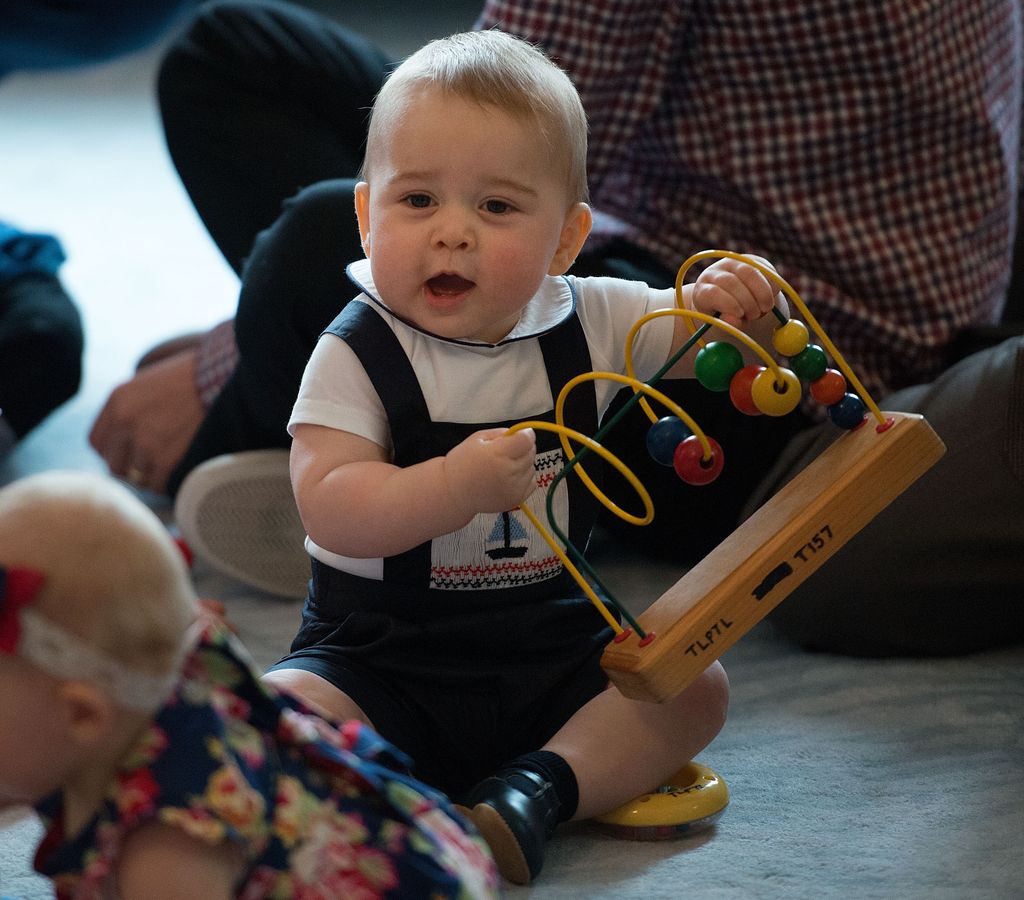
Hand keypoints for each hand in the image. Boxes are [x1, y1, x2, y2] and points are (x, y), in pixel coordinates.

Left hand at [89, 349, 204, 493]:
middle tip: (148, 463)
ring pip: (134, 476)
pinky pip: (155, 484)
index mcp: (117, 401)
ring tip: (165, 466)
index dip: (112, 451)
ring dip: (149, 475)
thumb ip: (126, 409)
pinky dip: (164, 483)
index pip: (97, 442)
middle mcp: (125, 422)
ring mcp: (145, 441)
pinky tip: (175, 472)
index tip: (127, 454)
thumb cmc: (188, 380)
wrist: (219, 379)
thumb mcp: (145, 384)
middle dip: (129, 466)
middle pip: (113, 463)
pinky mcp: (166, 458)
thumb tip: (122, 440)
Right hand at [443, 427, 536, 516]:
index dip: (525, 434)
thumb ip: (501, 433)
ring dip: (523, 463)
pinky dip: (524, 478)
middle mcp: (508, 472)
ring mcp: (514, 488)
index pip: (527, 440)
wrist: (453, 492)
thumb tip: (521, 433)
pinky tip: (508, 478)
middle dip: (523, 448)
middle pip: (531, 452)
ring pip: (532, 467)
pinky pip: (532, 482)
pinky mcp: (516, 500)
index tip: (518, 435)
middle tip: (506, 451)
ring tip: (504, 466)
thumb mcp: (477, 438)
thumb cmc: (462, 462)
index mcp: (497, 454)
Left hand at [692, 256, 778, 328]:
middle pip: (731, 283)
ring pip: (750, 272)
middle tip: (755, 316)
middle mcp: (715, 273)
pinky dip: (771, 287)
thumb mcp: (724, 323)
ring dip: (762, 293)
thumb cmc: (725, 314)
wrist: (733, 296)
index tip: (740, 315)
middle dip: (747, 302)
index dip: (728, 305)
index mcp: (702, 291)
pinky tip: (769, 299)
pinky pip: (764, 270)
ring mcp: (732, 263)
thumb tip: (735, 321)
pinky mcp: (750, 259)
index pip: (712, 293)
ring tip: (765, 309)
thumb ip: (728, 324)